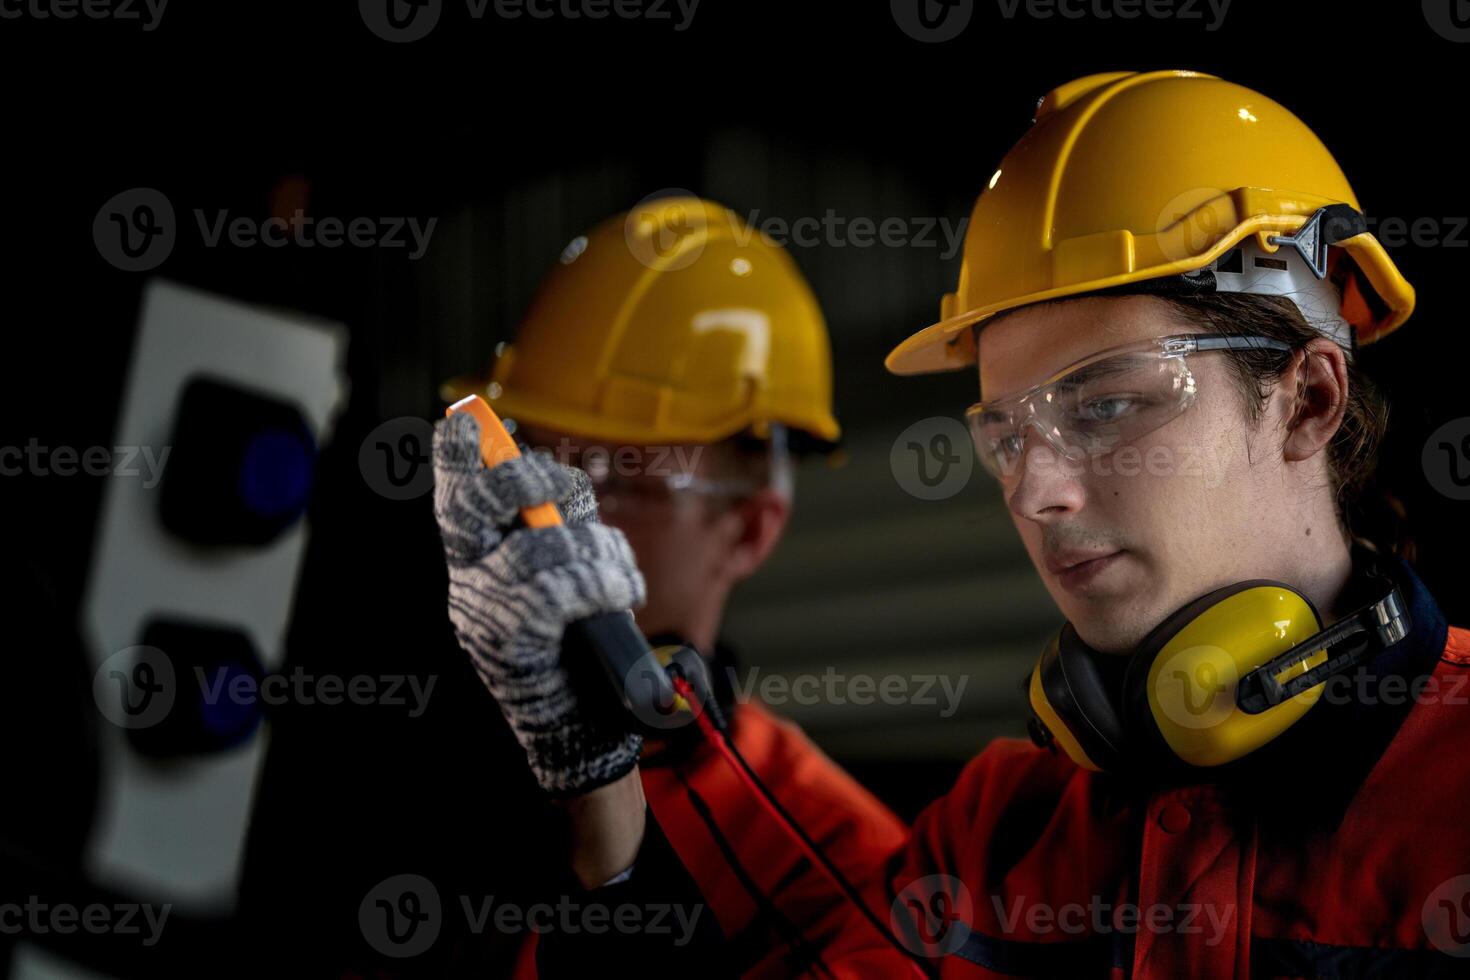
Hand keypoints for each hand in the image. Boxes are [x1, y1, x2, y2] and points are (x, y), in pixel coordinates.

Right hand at [432, 412, 645, 796]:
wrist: (583, 727)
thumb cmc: (579, 646)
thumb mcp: (569, 576)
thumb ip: (557, 532)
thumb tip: (558, 486)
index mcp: (478, 560)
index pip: (457, 498)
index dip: (461, 458)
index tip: (466, 423)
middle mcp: (470, 582)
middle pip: (480, 507)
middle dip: (525, 482)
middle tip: (560, 490)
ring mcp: (486, 615)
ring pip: (536, 548)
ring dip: (593, 552)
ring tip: (618, 578)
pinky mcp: (511, 644)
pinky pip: (555, 592)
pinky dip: (598, 585)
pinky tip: (618, 597)